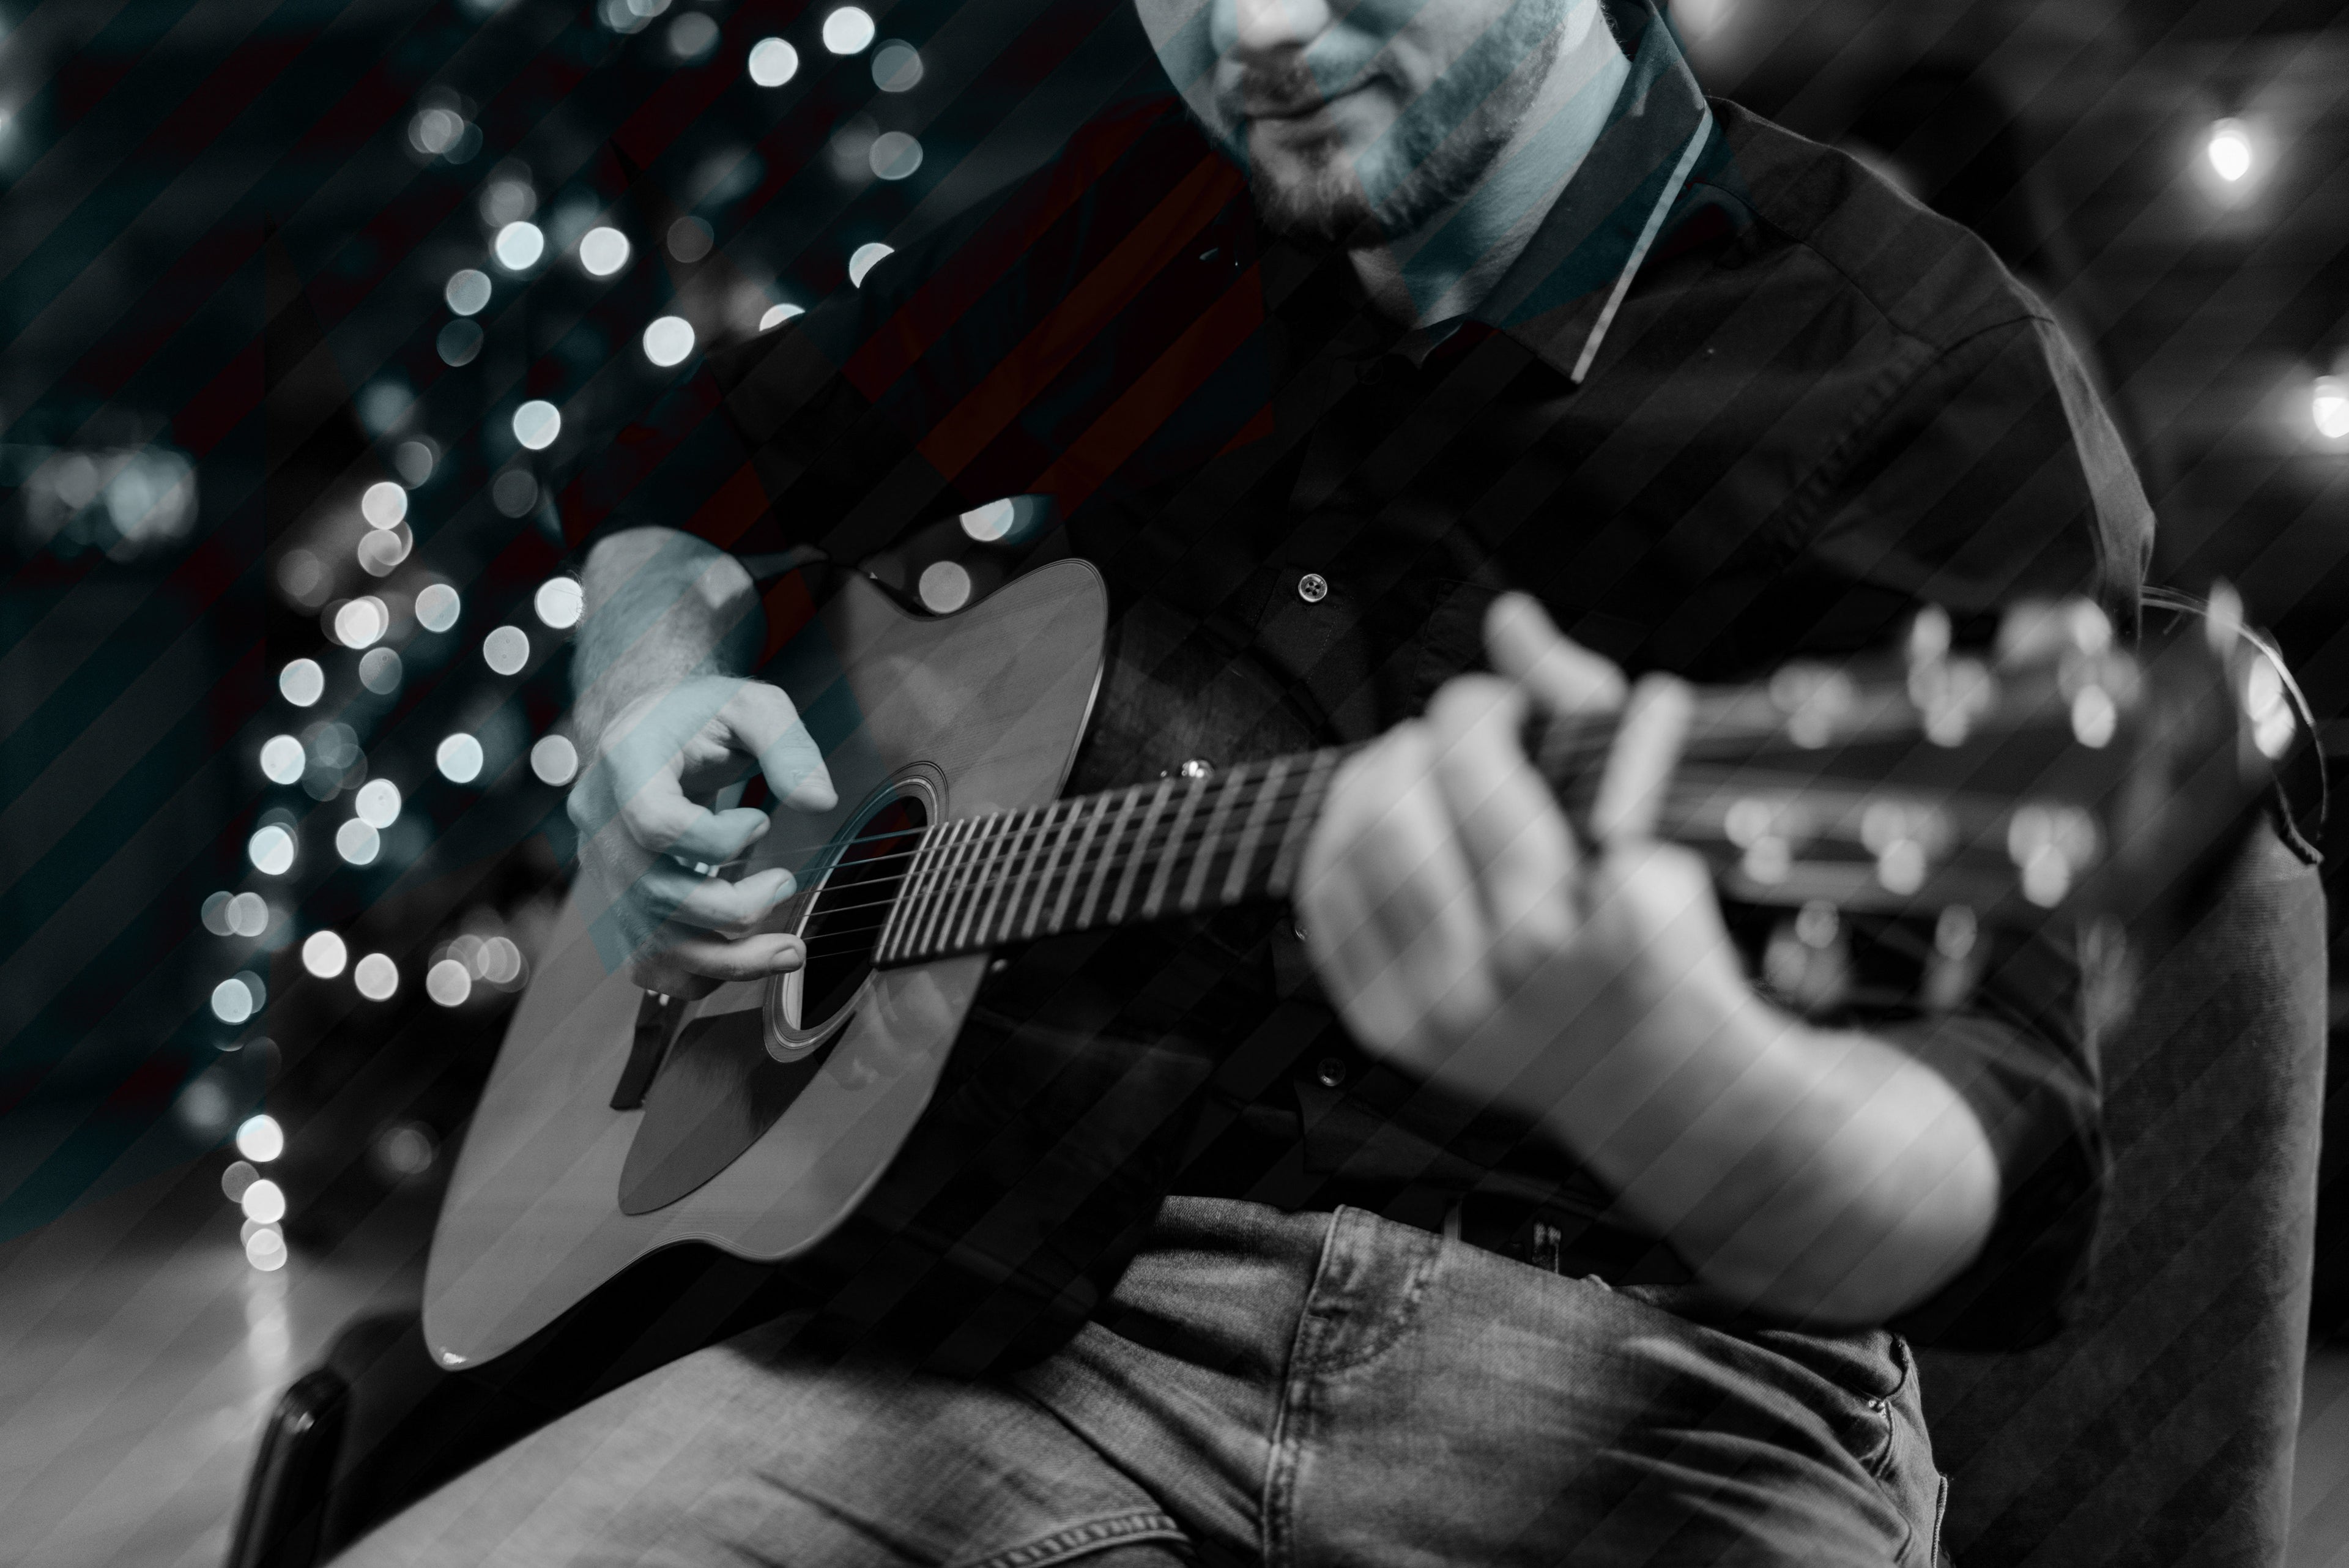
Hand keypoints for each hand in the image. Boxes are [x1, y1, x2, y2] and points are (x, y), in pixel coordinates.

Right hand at [567, 675, 836, 996]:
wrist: (654, 727)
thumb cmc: (701, 715)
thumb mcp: (753, 705)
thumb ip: (787, 745)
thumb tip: (818, 801)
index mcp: (626, 764)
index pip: (654, 823)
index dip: (716, 838)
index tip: (760, 822)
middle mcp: (600, 821)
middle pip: (655, 895)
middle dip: (735, 909)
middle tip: (785, 884)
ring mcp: (603, 869)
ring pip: (652, 942)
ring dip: (728, 960)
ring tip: (788, 952)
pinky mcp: (617, 900)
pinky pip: (645, 962)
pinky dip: (696, 973)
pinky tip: (740, 957)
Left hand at [1297, 595, 1747, 1122]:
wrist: (1646, 1075)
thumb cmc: (1651, 924)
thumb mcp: (1650, 811)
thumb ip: (1581, 702)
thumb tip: (1505, 615)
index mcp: (1601, 918)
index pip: (1489, 769)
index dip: (1484, 709)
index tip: (1501, 708)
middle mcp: (1518, 974)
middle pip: (1406, 807)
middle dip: (1424, 741)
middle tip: (1455, 736)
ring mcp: (1447, 1012)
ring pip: (1356, 850)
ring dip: (1377, 781)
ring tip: (1416, 771)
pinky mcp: (1392, 1031)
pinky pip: (1324, 909)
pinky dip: (1338, 845)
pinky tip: (1377, 824)